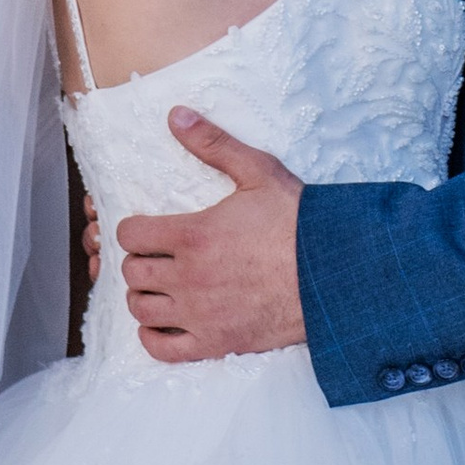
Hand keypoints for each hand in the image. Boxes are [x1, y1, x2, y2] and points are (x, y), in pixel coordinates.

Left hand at [116, 114, 306, 362]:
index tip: (147, 228)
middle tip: (157, 256)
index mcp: (193, 234)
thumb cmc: (299, 222)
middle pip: (132, 272)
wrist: (335, 273)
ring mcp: (200, 314)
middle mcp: (189, 277)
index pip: (129, 235)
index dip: (134, 229)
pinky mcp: (216, 343)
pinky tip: (165, 322)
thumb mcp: (259, 172)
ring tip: (161, 286)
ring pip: (141, 309)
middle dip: (139, 261)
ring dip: (144, 296)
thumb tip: (176, 115)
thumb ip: (213, 144)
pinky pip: (161, 349)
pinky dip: (154, 336)